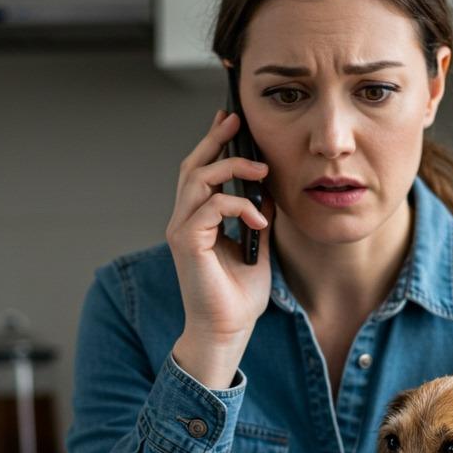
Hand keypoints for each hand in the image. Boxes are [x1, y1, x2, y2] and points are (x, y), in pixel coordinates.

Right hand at [167, 109, 274, 387]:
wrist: (227, 330)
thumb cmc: (238, 298)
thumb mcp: (257, 248)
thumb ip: (258, 219)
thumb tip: (269, 193)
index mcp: (198, 222)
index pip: (200, 173)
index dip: (213, 145)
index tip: (232, 123)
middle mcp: (184, 222)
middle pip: (192, 167)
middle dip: (214, 140)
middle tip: (236, 121)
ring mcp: (182, 231)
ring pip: (198, 180)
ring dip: (232, 168)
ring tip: (261, 172)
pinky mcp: (187, 242)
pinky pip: (211, 206)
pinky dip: (240, 205)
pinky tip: (260, 219)